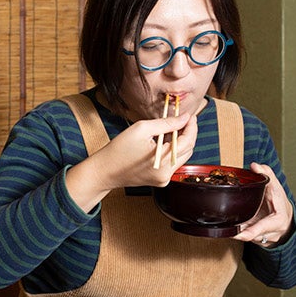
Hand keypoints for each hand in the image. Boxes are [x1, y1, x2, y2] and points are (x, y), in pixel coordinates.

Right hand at [65, 112, 196, 211]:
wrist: (105, 171)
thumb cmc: (119, 150)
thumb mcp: (142, 129)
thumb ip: (166, 123)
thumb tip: (184, 118)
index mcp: (163, 161)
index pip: (188, 141)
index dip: (191, 126)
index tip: (190, 115)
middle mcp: (167, 173)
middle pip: (188, 150)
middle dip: (188, 133)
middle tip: (182, 120)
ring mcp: (164, 179)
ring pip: (181, 156)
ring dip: (180, 142)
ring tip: (171, 129)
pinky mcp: (160, 180)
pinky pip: (172, 163)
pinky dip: (172, 151)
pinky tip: (164, 141)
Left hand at [234, 162, 293, 247]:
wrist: (285, 219)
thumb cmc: (280, 203)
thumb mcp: (277, 187)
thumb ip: (267, 174)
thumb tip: (255, 165)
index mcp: (278, 221)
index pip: (263, 228)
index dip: (250, 231)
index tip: (238, 234)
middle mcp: (271, 232)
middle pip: (251, 235)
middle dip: (238, 233)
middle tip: (227, 230)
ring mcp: (263, 238)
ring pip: (246, 237)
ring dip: (237, 232)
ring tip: (228, 227)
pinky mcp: (256, 240)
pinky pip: (244, 236)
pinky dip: (237, 232)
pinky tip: (230, 227)